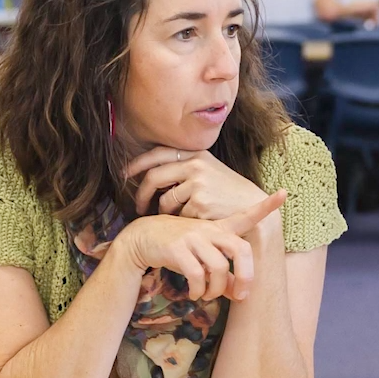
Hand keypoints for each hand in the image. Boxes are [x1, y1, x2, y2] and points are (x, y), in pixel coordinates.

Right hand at [112, 192, 286, 300]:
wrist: (142, 239)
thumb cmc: (178, 248)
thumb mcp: (202, 256)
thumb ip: (223, 272)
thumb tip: (239, 294)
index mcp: (218, 228)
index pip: (246, 215)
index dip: (265, 206)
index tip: (283, 194)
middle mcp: (209, 230)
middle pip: (241, 250)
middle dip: (246, 276)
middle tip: (242, 296)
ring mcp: (193, 237)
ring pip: (219, 267)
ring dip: (216, 289)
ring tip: (207, 295)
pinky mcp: (178, 249)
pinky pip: (197, 275)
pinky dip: (198, 290)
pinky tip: (194, 294)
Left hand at [126, 147, 269, 223]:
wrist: (254, 207)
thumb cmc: (228, 192)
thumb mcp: (209, 171)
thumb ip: (184, 169)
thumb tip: (151, 174)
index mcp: (196, 154)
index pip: (158, 153)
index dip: (137, 163)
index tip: (124, 174)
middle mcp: (196, 165)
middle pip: (154, 177)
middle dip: (142, 194)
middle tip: (138, 207)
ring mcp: (198, 185)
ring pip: (165, 201)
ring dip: (164, 212)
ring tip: (175, 218)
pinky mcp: (200, 204)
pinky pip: (178, 216)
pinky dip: (181, 222)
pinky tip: (192, 223)